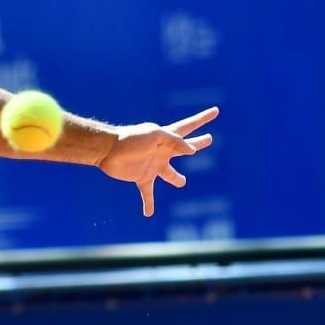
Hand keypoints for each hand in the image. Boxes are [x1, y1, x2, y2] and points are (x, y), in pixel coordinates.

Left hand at [97, 106, 218, 217]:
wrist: (108, 150)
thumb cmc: (131, 139)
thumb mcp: (156, 135)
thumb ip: (175, 141)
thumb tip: (192, 151)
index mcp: (167, 138)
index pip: (189, 126)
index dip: (203, 119)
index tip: (216, 111)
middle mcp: (163, 151)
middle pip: (185, 148)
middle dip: (198, 143)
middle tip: (209, 139)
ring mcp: (153, 165)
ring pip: (170, 174)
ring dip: (177, 179)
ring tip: (182, 182)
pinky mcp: (142, 178)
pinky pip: (148, 193)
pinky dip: (149, 204)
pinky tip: (148, 214)